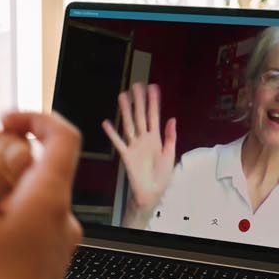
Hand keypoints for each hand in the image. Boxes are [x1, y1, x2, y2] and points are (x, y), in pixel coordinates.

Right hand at [0, 113, 81, 278]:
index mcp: (49, 200)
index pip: (62, 135)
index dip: (34, 117)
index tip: (6, 122)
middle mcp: (63, 218)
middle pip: (45, 166)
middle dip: (7, 158)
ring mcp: (59, 242)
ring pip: (37, 196)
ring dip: (5, 190)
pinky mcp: (49, 261)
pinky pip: (35, 223)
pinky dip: (10, 216)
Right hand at [100, 83, 176, 226]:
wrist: (152, 193)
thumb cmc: (162, 176)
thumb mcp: (170, 155)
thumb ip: (170, 137)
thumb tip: (171, 119)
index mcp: (157, 138)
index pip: (154, 116)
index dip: (154, 102)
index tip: (153, 88)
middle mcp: (144, 139)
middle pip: (140, 116)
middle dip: (139, 101)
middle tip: (136, 85)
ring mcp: (134, 146)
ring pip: (129, 124)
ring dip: (126, 111)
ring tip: (122, 96)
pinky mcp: (126, 156)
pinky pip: (118, 142)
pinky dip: (112, 133)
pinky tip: (107, 123)